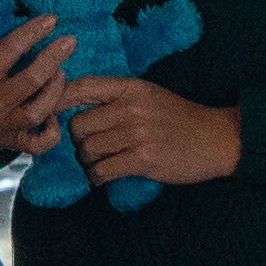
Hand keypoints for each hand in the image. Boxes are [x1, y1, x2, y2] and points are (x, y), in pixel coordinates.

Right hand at [0, 16, 69, 154]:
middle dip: (54, 57)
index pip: (11, 50)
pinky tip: (54, 114)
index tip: (51, 20)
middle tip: (69, 41)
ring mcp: (2, 127)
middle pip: (31, 80)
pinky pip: (39, 144)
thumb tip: (27, 25)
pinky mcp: (10, 142)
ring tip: (61, 72)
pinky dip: (52, 132)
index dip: (33, 32)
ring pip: (39, 111)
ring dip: (55, 90)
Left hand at [61, 72, 240, 189]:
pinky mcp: (143, 159)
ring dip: (88, 162)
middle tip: (89, 148)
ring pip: (88, 150)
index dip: (58, 100)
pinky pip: (102, 170)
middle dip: (78, 141)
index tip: (49, 113)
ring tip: (100, 163)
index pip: (81, 87)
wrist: (217, 138)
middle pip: (78, 125)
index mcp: (130, 87)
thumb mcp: (148, 95)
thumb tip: (73, 106)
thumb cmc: (180, 117)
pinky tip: (103, 177)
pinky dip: (97, 177)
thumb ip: (115, 97)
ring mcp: (137, 133)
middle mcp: (131, 107)